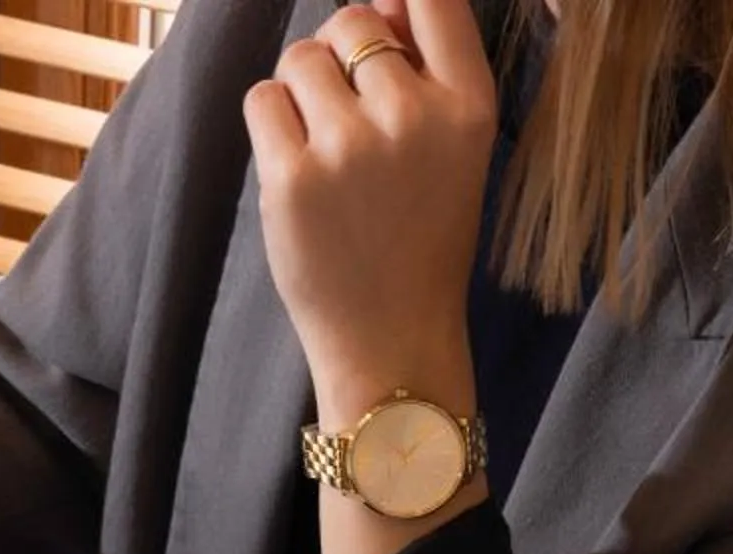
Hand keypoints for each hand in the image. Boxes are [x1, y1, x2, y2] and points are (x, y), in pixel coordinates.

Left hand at [242, 0, 495, 418]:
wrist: (393, 340)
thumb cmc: (421, 240)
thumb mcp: (455, 154)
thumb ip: (427, 75)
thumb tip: (380, 2)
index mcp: (469, 107)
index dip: (398, 0)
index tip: (386, 24)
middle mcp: (414, 116)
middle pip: (353, 20)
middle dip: (339, 51)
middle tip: (345, 111)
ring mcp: (350, 147)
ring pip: (301, 57)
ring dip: (301, 88)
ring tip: (322, 144)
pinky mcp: (292, 177)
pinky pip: (263, 99)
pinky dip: (272, 122)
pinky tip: (295, 164)